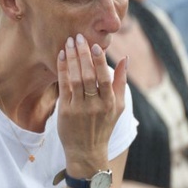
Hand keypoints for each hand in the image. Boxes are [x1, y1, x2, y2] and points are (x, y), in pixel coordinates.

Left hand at [56, 34, 127, 167]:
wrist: (86, 150)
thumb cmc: (103, 125)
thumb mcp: (117, 106)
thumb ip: (121, 82)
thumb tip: (126, 58)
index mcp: (110, 103)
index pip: (105, 78)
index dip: (100, 61)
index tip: (95, 45)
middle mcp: (95, 105)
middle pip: (88, 76)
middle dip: (83, 54)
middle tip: (78, 37)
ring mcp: (79, 108)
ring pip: (75, 79)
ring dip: (72, 59)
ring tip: (68, 43)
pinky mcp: (65, 110)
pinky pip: (63, 86)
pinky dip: (62, 70)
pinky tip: (62, 57)